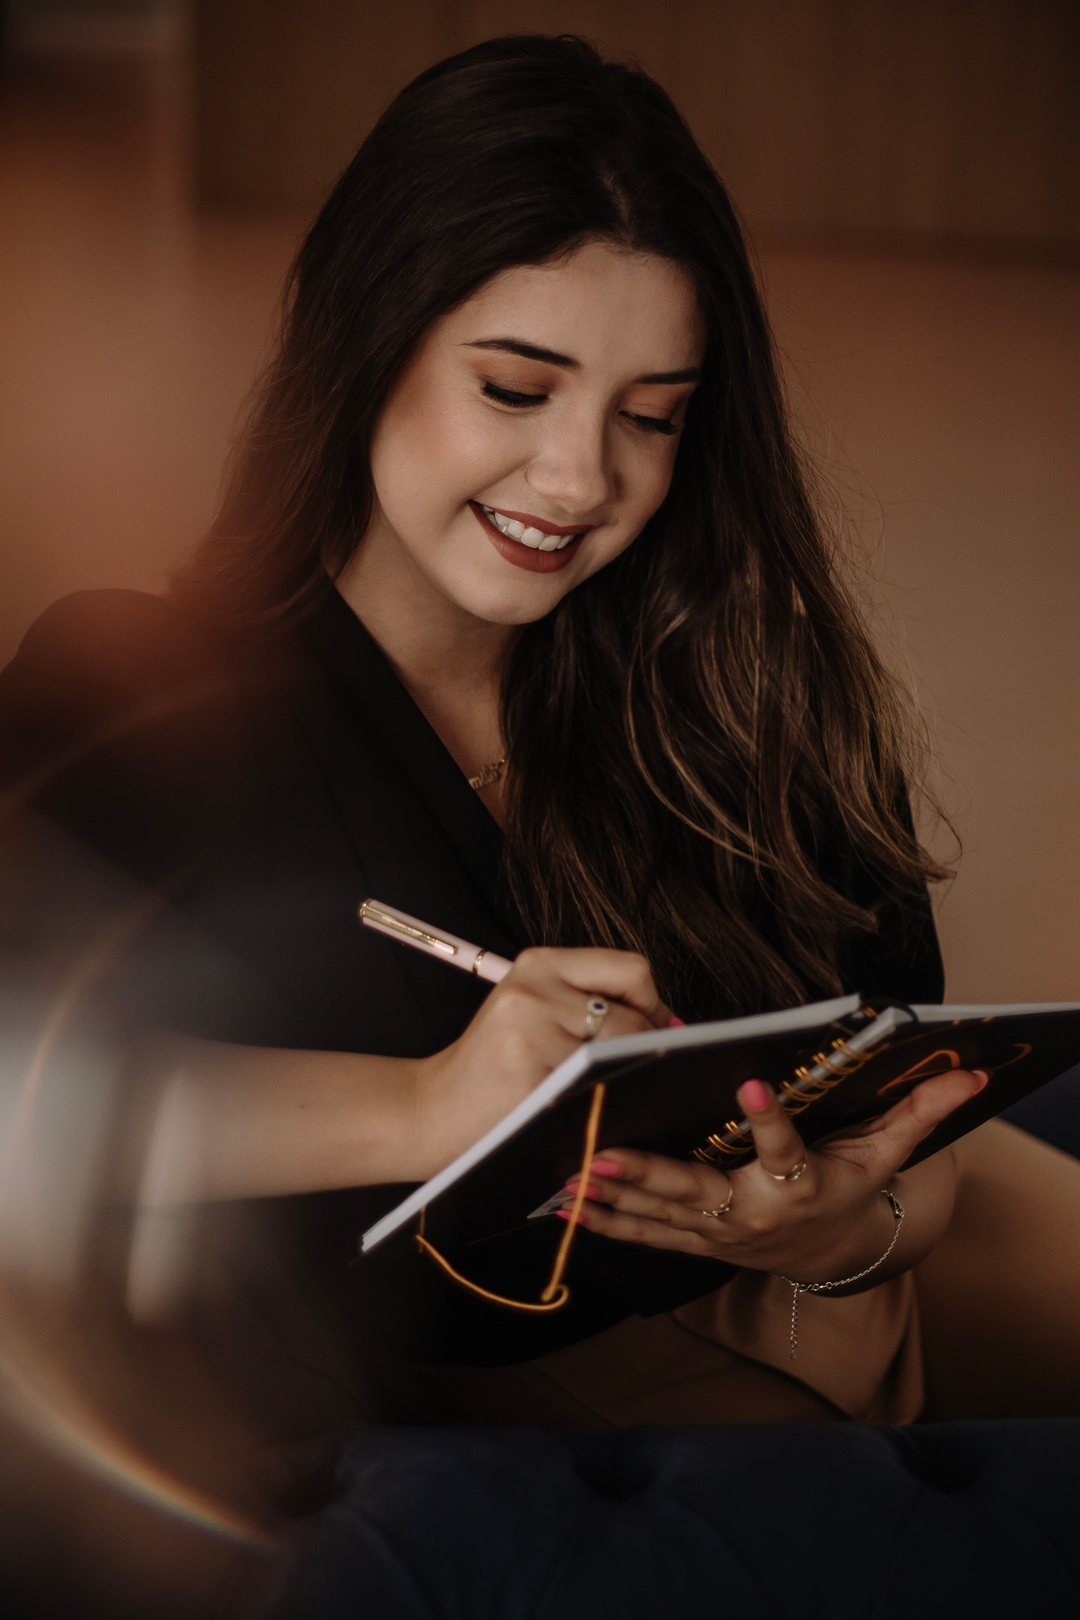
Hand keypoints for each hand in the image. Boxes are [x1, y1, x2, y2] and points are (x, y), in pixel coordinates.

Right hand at [414, 947, 670, 1176]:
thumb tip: (671, 1023)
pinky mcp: (528, 1075)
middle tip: (629, 1073)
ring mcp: (529, 1031)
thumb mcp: (532, 1012)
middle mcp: (533, 987)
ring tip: (600, 1090)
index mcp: (539, 963)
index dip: (653, 1005)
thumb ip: (590, 1004)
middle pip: (632, 1015)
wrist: (430, 1111)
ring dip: (623, 1077)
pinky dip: (602, 1102)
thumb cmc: (493, 1068)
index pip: (630, 969)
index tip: (653, 1033)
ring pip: (618, 1054)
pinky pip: (595, 1088)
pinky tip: (583, 1110)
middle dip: (644, 1049)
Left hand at [562, 1067, 989, 1285]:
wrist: (830, 1256)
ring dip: (610, 1199)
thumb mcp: (884, 1155)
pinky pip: (642, 1237)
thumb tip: (968, 1071)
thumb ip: (916, 1112)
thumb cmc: (850, 1188)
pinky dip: (603, 1223)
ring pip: (658, 1219)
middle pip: (697, 1194)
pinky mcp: (691, 1243)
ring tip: (566, 1172)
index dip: (769, 1121)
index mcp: (800, 1185)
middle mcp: (752, 1215)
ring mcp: (716, 1234)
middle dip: (648, 1176)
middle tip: (602, 1152)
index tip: (747, 1083)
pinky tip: (561, 1203)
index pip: (786, 1150)